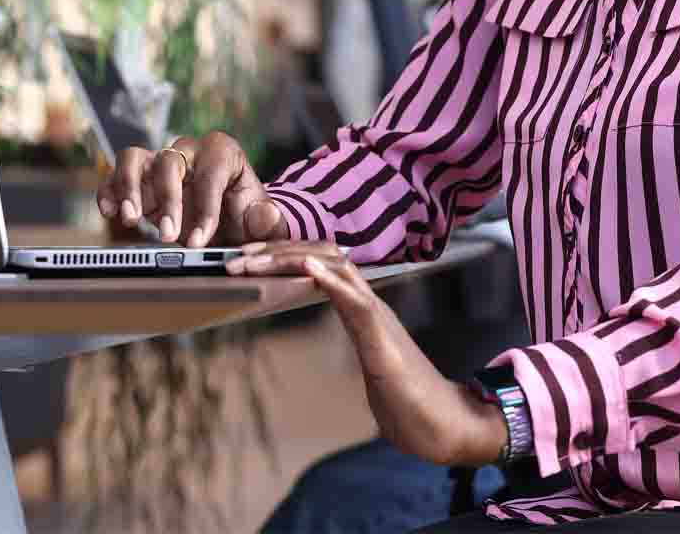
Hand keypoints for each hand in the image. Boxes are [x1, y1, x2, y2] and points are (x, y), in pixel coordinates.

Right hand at [96, 132, 287, 246]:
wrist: (227, 223)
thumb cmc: (246, 218)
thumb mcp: (264, 223)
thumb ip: (269, 221)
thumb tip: (264, 214)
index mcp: (222, 153)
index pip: (211, 174)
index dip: (204, 208)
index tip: (200, 241)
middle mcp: (188, 151)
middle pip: (169, 162)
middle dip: (167, 200)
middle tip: (168, 237)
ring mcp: (158, 163)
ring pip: (134, 157)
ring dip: (129, 187)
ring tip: (131, 218)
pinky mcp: (138, 179)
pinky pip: (114, 175)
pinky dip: (108, 191)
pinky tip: (108, 211)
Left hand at [227, 241, 507, 467]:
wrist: (446, 428)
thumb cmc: (408, 404)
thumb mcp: (370, 370)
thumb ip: (358, 351)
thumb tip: (339, 360)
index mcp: (362, 311)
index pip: (320, 265)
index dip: (283, 256)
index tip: (246, 258)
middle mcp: (370, 305)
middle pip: (322, 255)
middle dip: (276, 251)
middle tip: (234, 257)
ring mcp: (378, 319)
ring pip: (335, 267)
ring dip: (291, 259)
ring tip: (254, 259)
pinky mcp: (384, 340)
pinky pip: (357, 301)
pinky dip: (331, 280)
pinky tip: (308, 268)